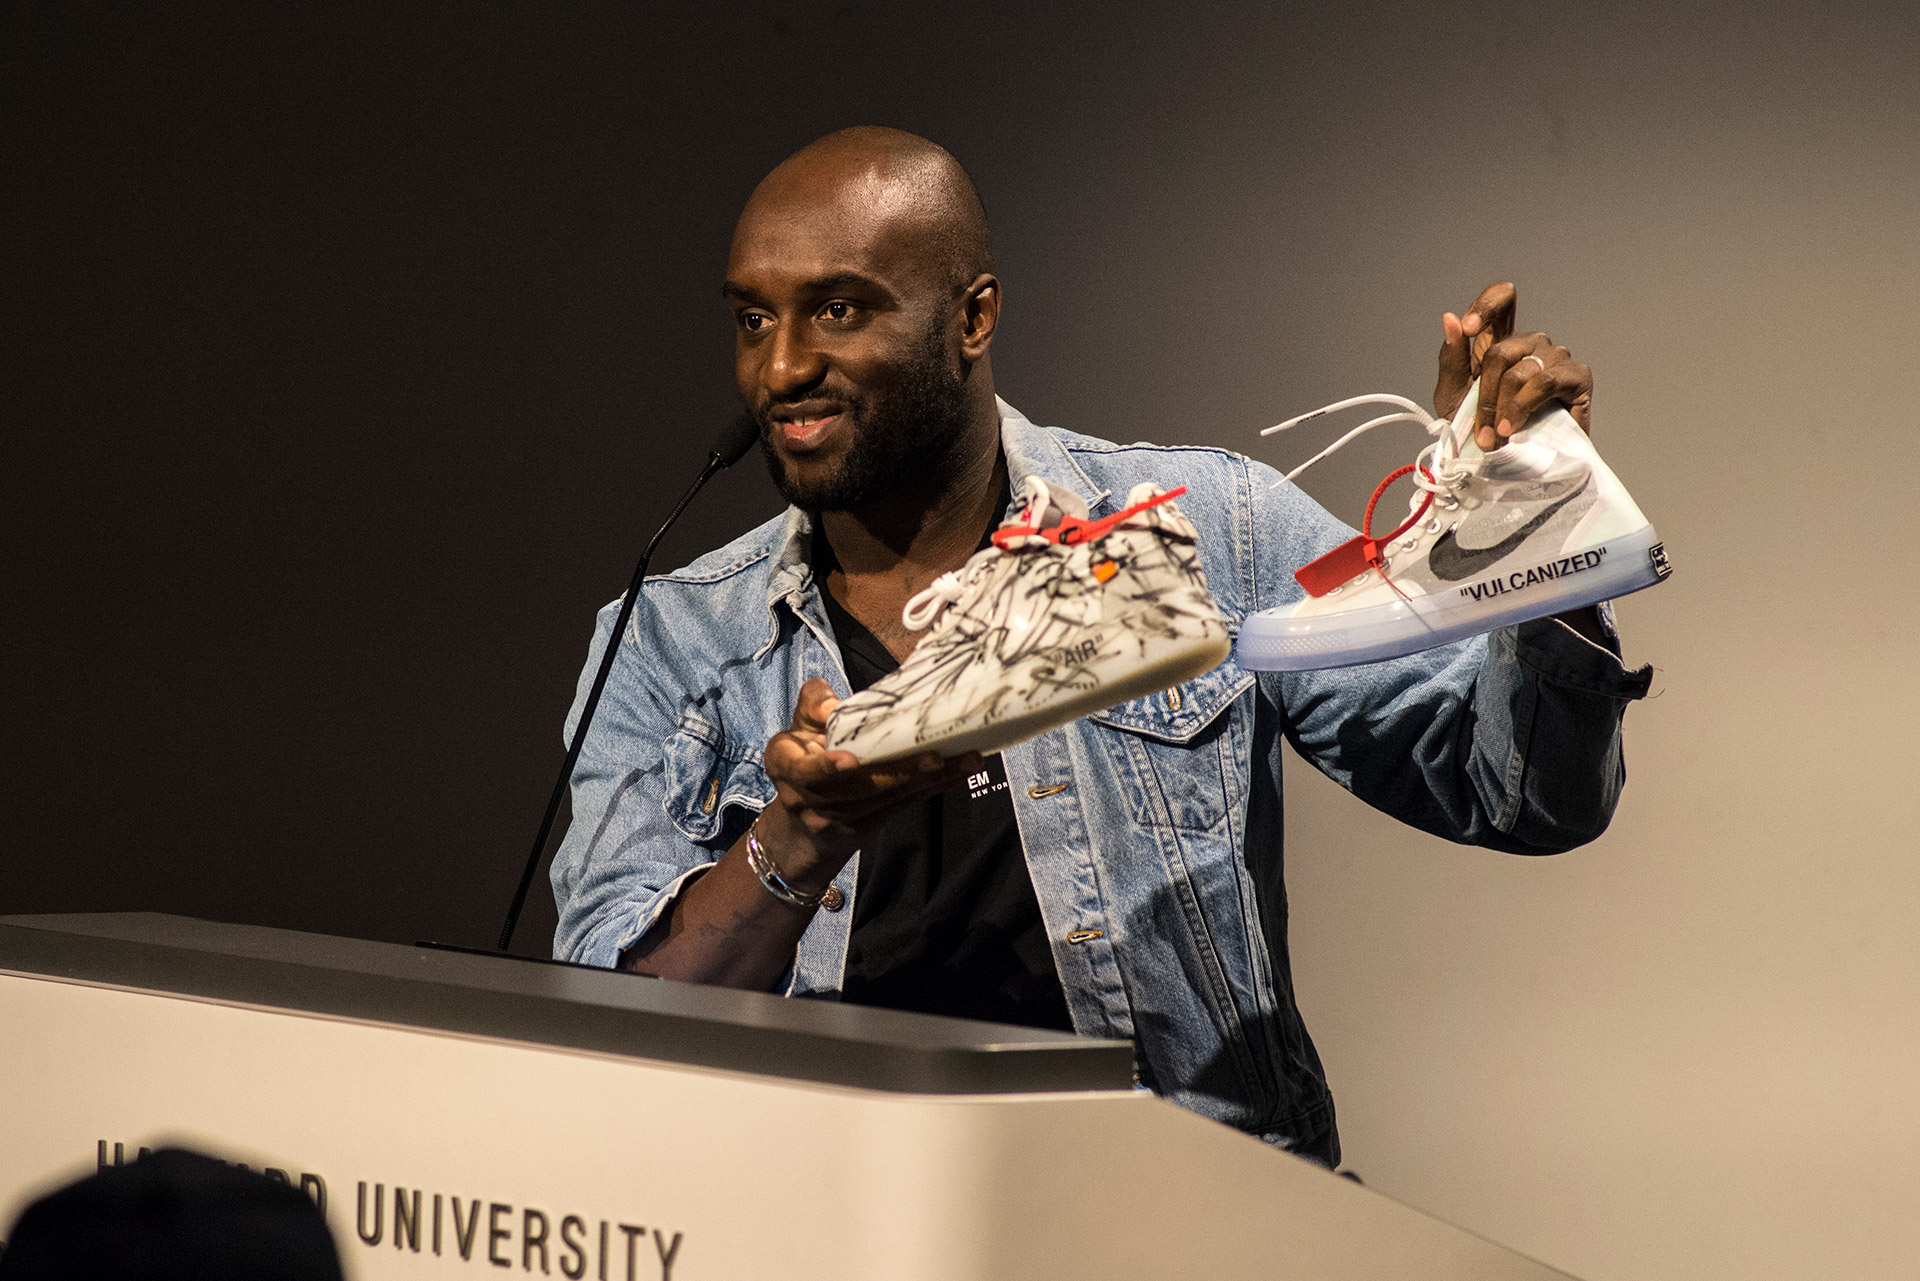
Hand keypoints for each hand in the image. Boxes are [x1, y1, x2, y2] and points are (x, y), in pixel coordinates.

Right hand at [759, 678, 980, 886]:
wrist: (802, 822)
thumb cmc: (804, 757)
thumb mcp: (798, 728)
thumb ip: (813, 705)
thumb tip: (830, 700)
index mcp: (788, 767)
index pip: (805, 771)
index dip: (825, 767)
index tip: (849, 761)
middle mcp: (811, 799)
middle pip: (859, 788)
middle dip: (900, 773)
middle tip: (936, 757)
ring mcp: (841, 819)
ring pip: (889, 799)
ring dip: (930, 781)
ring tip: (966, 761)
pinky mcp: (868, 826)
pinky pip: (904, 805)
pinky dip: (935, 788)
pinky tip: (961, 773)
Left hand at [1434, 281, 1593, 449]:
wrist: (1506, 465)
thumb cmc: (1480, 430)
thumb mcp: (1453, 395)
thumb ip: (1452, 357)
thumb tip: (1450, 318)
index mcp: (1501, 340)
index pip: (1503, 299)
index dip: (1487, 305)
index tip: (1469, 328)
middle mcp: (1531, 344)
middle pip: (1502, 350)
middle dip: (1485, 396)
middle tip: (1481, 429)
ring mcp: (1556, 358)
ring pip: (1521, 370)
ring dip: (1503, 408)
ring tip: (1497, 436)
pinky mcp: (1577, 378)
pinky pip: (1546, 381)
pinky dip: (1524, 406)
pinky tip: (1515, 427)